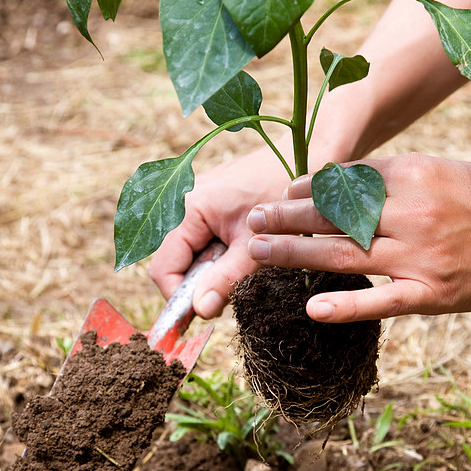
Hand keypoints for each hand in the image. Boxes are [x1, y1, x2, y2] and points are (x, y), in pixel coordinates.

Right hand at [149, 145, 291, 316]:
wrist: (306, 155)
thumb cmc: (282, 195)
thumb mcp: (254, 247)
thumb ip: (225, 279)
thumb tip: (200, 311)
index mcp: (187, 209)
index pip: (164, 268)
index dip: (179, 297)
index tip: (205, 314)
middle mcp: (184, 203)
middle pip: (175, 262)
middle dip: (199, 283)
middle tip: (231, 290)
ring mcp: (197, 201)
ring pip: (191, 252)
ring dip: (213, 269)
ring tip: (244, 264)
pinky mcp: (212, 203)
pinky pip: (204, 238)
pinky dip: (221, 253)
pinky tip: (245, 250)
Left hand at [245, 153, 470, 321]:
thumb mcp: (436, 170)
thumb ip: (387, 177)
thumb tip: (333, 183)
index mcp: (411, 175)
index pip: (343, 183)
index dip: (305, 190)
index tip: (279, 195)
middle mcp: (411, 212)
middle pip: (334, 216)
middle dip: (286, 218)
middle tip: (252, 220)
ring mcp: (421, 255)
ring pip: (345, 255)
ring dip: (295, 254)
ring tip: (259, 254)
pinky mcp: (433, 293)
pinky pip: (381, 300)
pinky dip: (346, 306)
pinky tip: (312, 309)